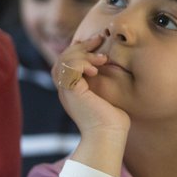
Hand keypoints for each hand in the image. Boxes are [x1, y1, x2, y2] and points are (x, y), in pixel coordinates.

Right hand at [52, 34, 129, 176]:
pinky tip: (95, 69)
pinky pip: (69, 68)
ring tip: (101, 59)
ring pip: (64, 60)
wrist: (109, 137)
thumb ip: (103, 79)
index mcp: (72, 89)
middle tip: (98, 39)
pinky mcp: (71, 92)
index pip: (68, 61)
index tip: (98, 40)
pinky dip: (81, 62)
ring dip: (83, 54)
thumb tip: (110, 63)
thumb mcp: (107, 93)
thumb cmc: (113, 120)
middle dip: (81, 45)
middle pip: (63, 57)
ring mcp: (66, 91)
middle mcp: (65, 89)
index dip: (81, 47)